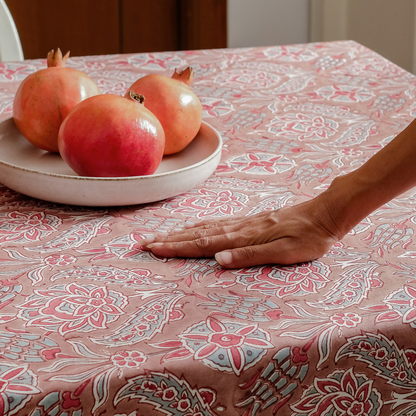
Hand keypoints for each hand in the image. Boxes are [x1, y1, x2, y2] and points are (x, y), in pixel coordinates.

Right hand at [139, 195, 341, 268]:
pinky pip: (219, 223)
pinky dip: (201, 226)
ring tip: (163, 235)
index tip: (155, 248)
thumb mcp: (286, 252)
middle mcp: (240, 228)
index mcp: (245, 237)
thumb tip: (218, 260)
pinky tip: (196, 227)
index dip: (178, 247)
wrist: (324, 214)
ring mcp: (244, 223)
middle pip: (199, 234)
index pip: (204, 244)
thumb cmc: (309, 237)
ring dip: (182, 232)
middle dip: (172, 239)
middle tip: (147, 243)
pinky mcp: (251, 221)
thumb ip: (251, 255)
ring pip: (206, 227)